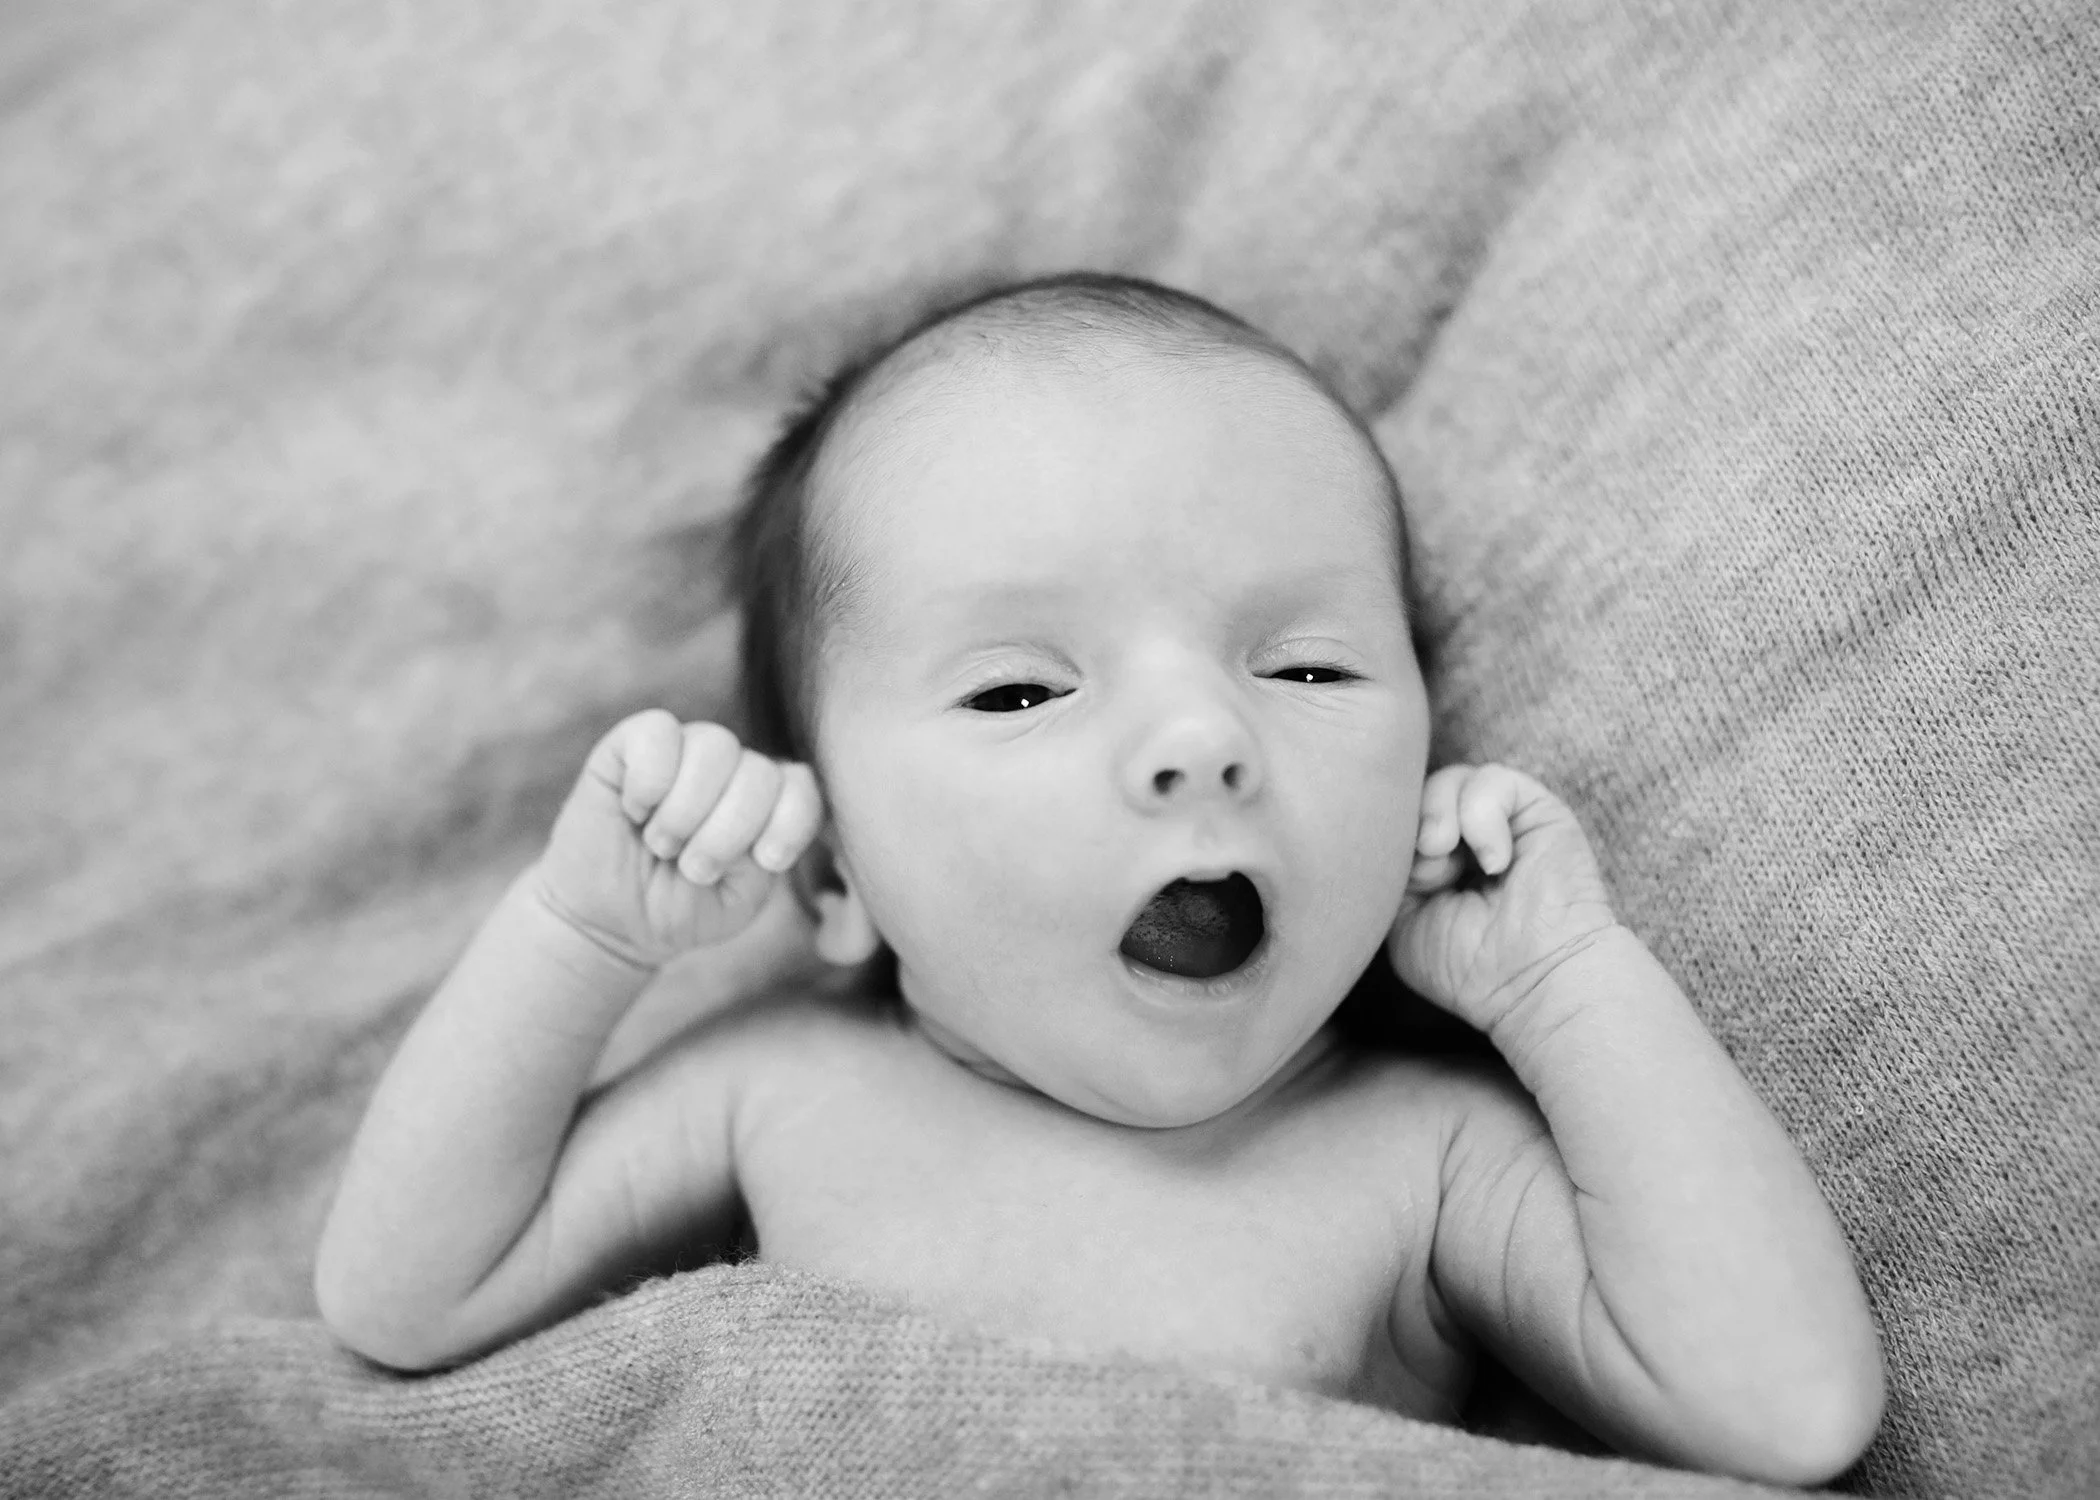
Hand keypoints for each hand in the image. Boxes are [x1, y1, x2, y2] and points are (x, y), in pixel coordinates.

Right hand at [531, 710, 823, 968]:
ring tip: (663, 845)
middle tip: (693, 868)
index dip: (791, 822)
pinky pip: (659, 731)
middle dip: (728, 832)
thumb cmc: (679, 909)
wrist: (609, 920)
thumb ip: (764, 858)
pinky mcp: (633, 743)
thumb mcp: (736, 899)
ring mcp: (685, 751)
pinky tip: (635, 810)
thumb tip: (768, 817)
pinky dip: (649, 780)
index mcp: (767, 805)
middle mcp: (731, 769)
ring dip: (687, 810)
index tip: (766, 862)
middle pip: (759, 772)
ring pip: (716, 745)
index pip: (801, 786)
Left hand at [1387, 763, 1617, 1039]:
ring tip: (1447, 859)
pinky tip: (1496, 864)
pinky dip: (1482, 817)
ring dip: (1438, 814)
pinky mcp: (1537, 809)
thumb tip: (1385, 824)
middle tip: (1423, 870)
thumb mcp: (1400, 920)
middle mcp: (1465, 836)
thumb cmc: (1469, 967)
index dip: (1385, 835)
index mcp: (1432, 861)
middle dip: (1410, 821)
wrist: (1534, 984)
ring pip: (1451, 777)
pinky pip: (1493, 779)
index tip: (1399, 882)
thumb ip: (1387, 870)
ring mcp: (1501, 821)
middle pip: (1417, 789)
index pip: (1395, 816)